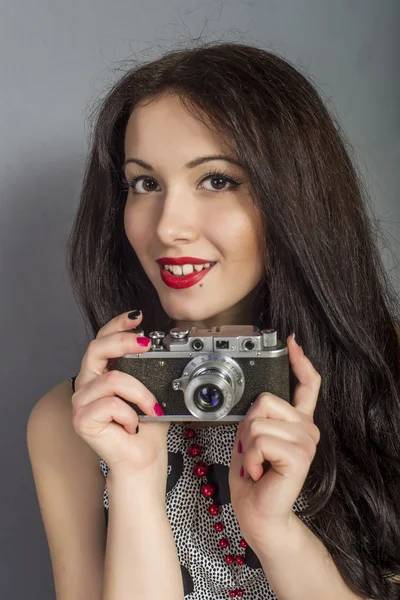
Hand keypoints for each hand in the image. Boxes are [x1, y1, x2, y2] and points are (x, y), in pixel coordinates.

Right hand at [72, 310, 169, 486]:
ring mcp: (81, 402)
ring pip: (112, 380)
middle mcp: (86, 385)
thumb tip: (159, 345)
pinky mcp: (81, 420)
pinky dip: (130, 413)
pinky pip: (111, 403)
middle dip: (123, 341)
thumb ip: (147, 369)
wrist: (143, 461)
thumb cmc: (146, 429)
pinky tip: (131, 425)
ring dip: (140, 393)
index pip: (101, 340)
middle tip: (146, 343)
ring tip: (149, 409)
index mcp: (100, 375)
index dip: (117, 324)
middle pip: (95, 348)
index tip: (137, 317)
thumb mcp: (151, 390)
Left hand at [229, 333, 320, 550]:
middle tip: (255, 452)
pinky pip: (260, 439)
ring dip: (248, 446)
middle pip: (266, 400)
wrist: (257, 511)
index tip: (291, 343)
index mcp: (297, 420)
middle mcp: (307, 428)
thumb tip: (258, 398)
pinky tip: (260, 471)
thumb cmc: (253, 475)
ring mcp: (307, 441)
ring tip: (258, 463)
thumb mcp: (252, 435)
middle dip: (249, 426)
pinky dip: (250, 457)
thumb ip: (259, 415)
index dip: (300, 362)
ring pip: (258, 422)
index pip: (307, 384)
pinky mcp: (300, 455)